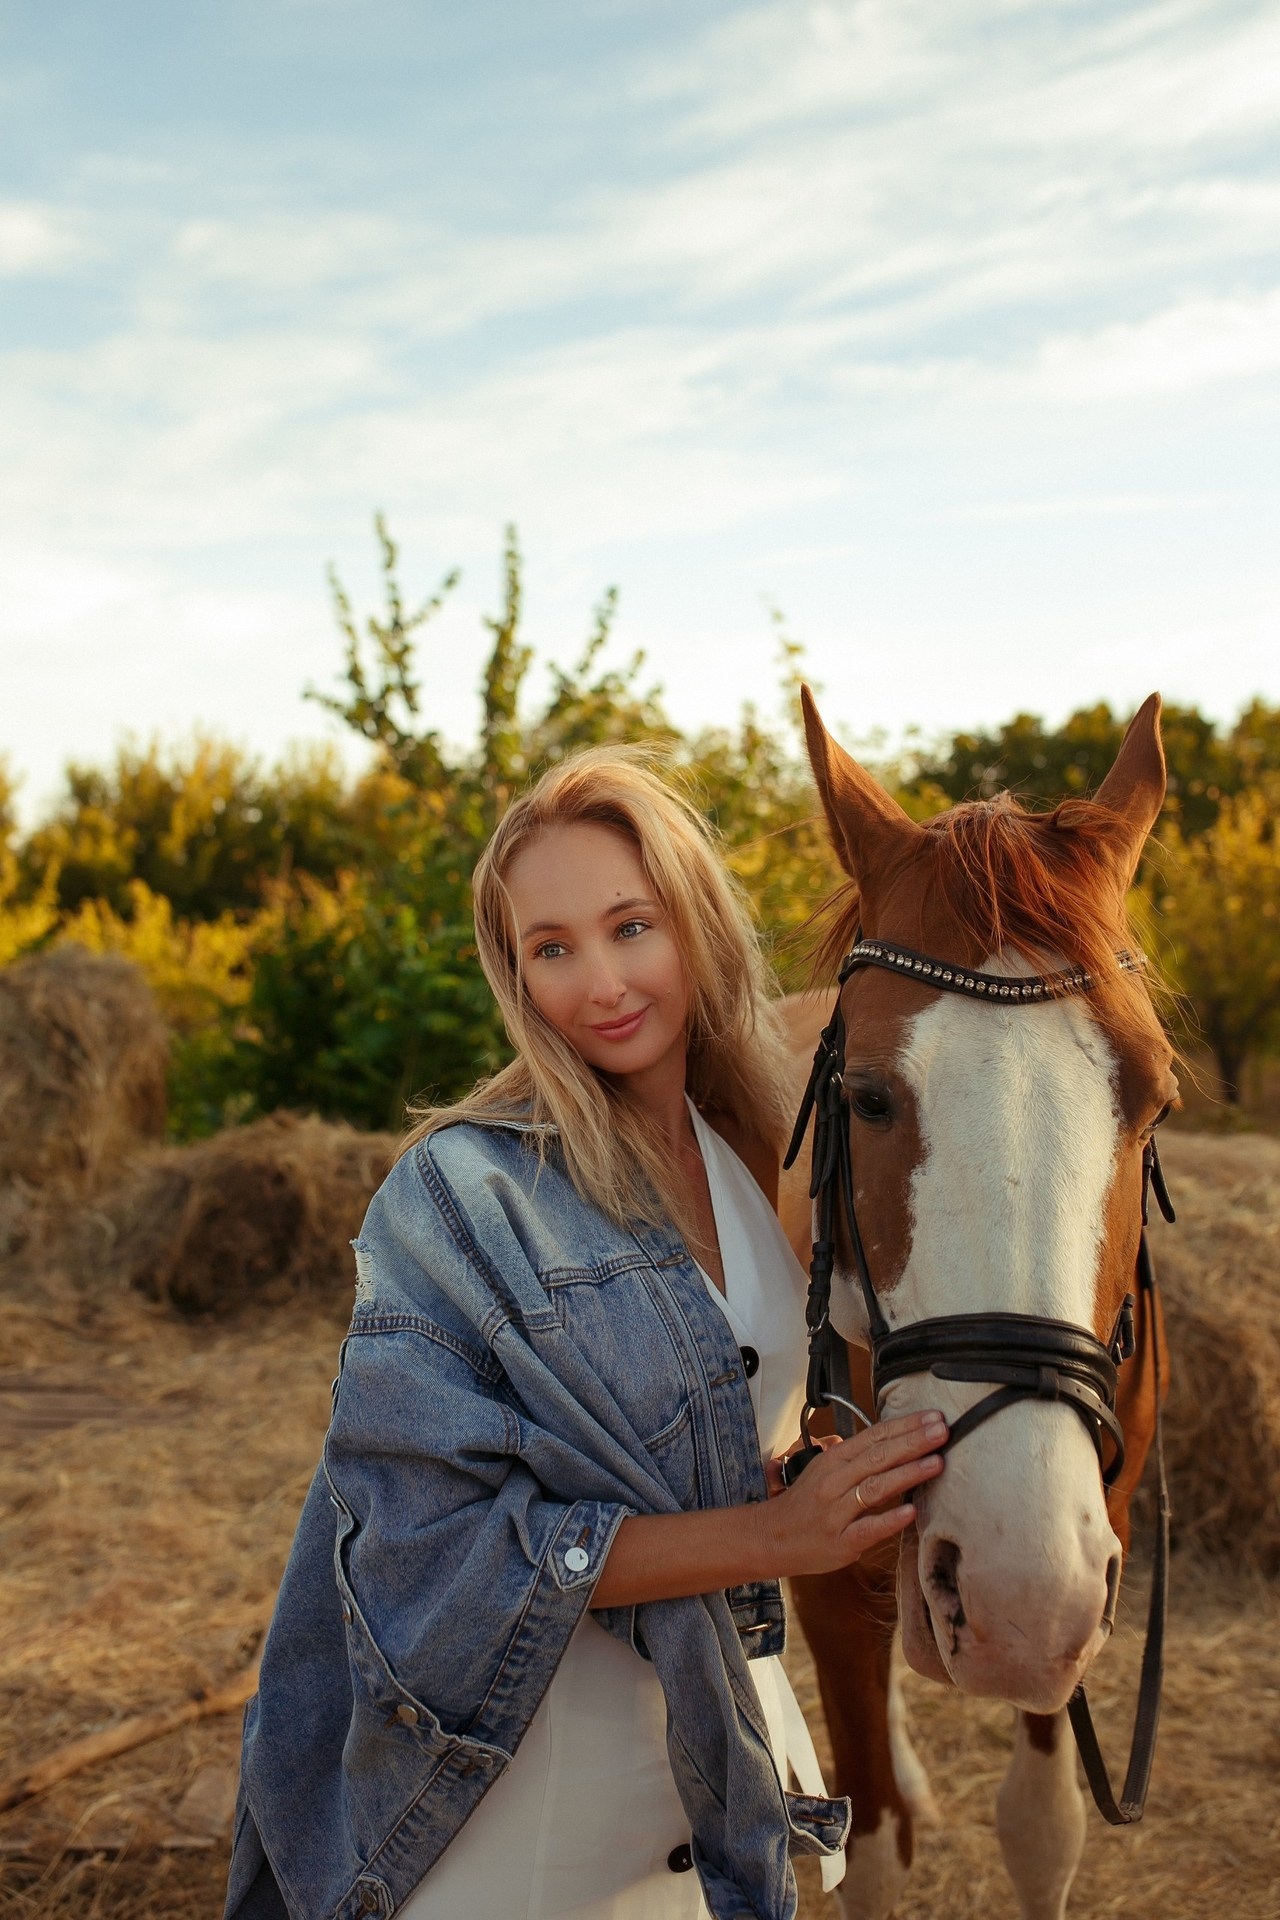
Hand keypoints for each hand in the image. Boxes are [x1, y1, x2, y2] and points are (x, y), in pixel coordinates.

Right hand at [756, 1409, 946, 1576]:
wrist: (771, 1537)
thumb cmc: (803, 1504)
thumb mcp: (823, 1469)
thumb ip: (855, 1456)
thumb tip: (888, 1439)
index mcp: (834, 1460)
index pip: (874, 1436)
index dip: (905, 1426)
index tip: (933, 1417)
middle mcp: (835, 1481)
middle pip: (878, 1456)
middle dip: (913, 1442)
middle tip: (942, 1431)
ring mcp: (837, 1511)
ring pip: (875, 1487)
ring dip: (908, 1473)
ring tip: (936, 1463)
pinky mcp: (841, 1541)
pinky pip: (867, 1528)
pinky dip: (889, 1519)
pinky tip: (911, 1512)